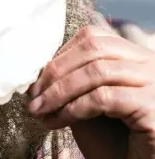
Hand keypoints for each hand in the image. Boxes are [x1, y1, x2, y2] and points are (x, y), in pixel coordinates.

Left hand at [28, 25, 154, 158]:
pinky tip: (57, 121)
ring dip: (59, 92)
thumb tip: (37, 70)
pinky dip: (73, 108)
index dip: (60, 55)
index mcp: (134, 56)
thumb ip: (71, 80)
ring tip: (39, 110)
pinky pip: (103, 98)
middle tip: (33, 95)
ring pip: (96, 72)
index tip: (37, 78)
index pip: (93, 37)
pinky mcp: (153, 107)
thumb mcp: (87, 101)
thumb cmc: (113, 139)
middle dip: (56, 71)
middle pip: (94, 49)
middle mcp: (149, 64)